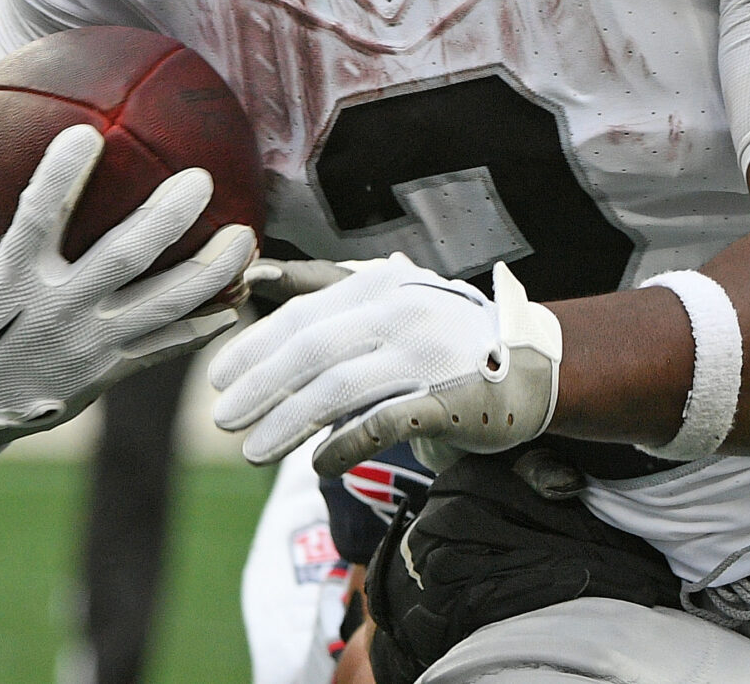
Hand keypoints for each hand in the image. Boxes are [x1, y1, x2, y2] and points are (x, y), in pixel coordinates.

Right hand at [0, 117, 254, 461]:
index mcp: (8, 277)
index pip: (37, 219)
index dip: (61, 178)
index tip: (88, 133)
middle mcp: (54, 311)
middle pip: (122, 259)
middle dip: (165, 220)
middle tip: (200, 179)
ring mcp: (86, 346)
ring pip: (160, 307)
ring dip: (208, 272)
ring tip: (244, 235)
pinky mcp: (108, 373)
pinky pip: (166, 346)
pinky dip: (204, 324)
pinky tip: (240, 297)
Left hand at [208, 253, 559, 474]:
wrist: (532, 363)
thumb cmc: (448, 336)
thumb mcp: (395, 300)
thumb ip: (338, 300)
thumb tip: (261, 286)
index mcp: (382, 284)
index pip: (303, 314)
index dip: (255, 347)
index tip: (216, 376)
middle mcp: (401, 311)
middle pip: (311, 350)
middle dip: (259, 386)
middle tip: (223, 418)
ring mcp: (425, 355)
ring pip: (336, 389)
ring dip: (287, 422)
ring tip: (253, 449)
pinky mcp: (446, 400)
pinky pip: (380, 425)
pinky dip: (343, 446)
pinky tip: (317, 464)